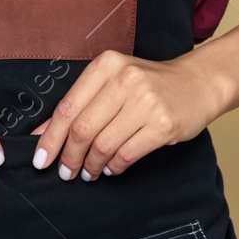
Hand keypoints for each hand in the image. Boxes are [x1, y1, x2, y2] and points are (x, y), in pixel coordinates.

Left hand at [28, 50, 224, 180]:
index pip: (68, 107)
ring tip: (89, 173)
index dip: (50, 137)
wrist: (199, 82)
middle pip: (83, 128)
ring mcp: (146, 101)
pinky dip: (114, 167)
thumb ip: (81, 103)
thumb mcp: (114, 81)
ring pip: (103, 144)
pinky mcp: (163, 124)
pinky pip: (126, 154)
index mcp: (106, 65)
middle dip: (69, 156)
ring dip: (91, 165)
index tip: (40, 158)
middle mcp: (125, 79)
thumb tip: (43, 133)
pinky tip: (110, 169)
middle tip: (65, 172)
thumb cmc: (150, 84)